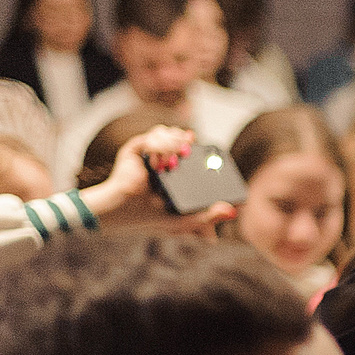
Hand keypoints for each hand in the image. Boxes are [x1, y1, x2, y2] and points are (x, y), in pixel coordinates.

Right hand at [88, 125, 228, 232]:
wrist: (122, 214)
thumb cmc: (150, 219)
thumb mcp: (184, 221)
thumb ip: (208, 217)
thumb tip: (232, 212)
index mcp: (179, 173)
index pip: (195, 153)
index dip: (203, 149)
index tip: (209, 150)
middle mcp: (165, 160)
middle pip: (182, 137)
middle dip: (186, 142)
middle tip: (188, 149)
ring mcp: (151, 153)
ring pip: (169, 132)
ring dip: (171, 144)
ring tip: (167, 164)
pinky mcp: (136, 149)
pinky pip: (153, 135)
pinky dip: (157, 146)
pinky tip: (156, 163)